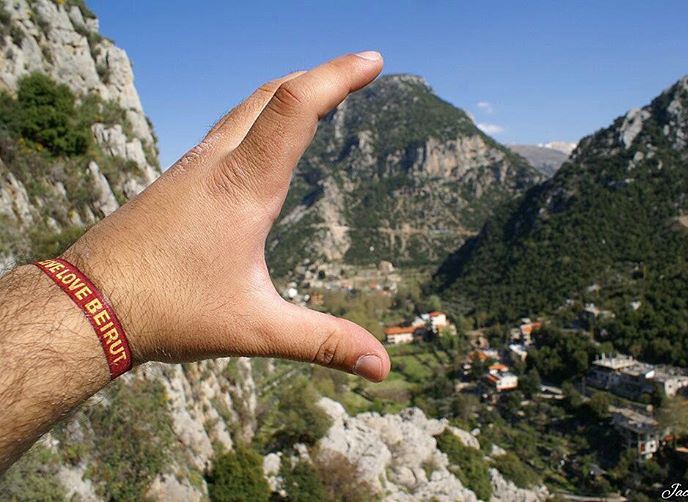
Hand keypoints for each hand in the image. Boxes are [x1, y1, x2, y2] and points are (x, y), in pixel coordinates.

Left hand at [63, 52, 389, 381]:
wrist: (87, 303)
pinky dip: (259, 113)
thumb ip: (323, 343)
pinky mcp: (177, 179)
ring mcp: (192, 166)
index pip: (296, 107)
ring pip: (246, 107)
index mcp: (244, 186)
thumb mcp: (255, 329)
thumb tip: (381, 366)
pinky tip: (263, 138)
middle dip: (321, 74)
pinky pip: (226, 127)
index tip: (373, 60)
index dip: (339, 75)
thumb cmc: (167, 311)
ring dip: (288, 90)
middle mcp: (217, 163)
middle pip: (273, 92)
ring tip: (320, 92)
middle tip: (358, 70)